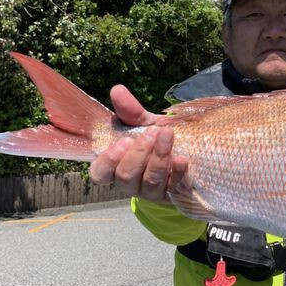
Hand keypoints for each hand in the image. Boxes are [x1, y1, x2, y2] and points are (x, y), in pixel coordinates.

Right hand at [88, 85, 188, 202]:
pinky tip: (182, 159)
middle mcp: (130, 183)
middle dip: (139, 153)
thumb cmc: (154, 138)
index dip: (108, 161)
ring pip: (150, 182)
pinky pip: (173, 188)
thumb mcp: (143, 124)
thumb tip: (117, 90)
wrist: (186, 151)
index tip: (124, 141)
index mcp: (115, 167)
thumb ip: (130, 111)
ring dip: (159, 157)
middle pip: (126, 176)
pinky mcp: (172, 194)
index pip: (100, 173)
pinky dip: (177, 173)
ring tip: (167, 136)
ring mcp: (151, 192)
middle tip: (152, 132)